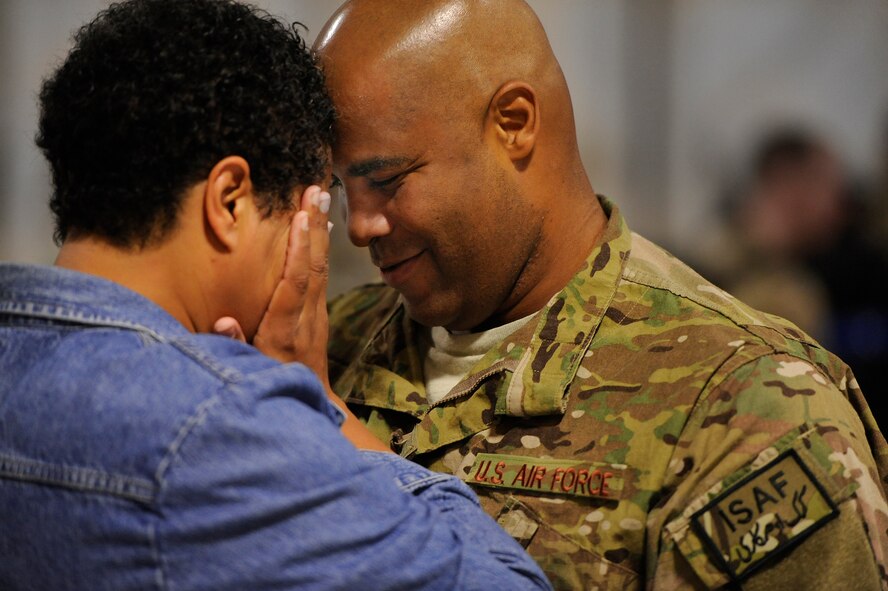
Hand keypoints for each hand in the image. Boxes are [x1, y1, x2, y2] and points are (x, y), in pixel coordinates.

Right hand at [214, 184, 331, 383]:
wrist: (311, 400)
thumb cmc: (269, 384)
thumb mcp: (249, 371)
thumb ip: (235, 346)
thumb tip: (223, 322)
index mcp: (284, 331)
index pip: (295, 283)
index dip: (298, 249)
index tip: (298, 218)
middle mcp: (306, 318)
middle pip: (314, 267)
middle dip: (314, 227)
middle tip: (315, 191)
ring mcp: (318, 313)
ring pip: (322, 266)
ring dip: (320, 230)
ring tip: (319, 196)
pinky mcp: (320, 311)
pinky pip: (322, 272)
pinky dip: (320, 246)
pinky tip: (320, 225)